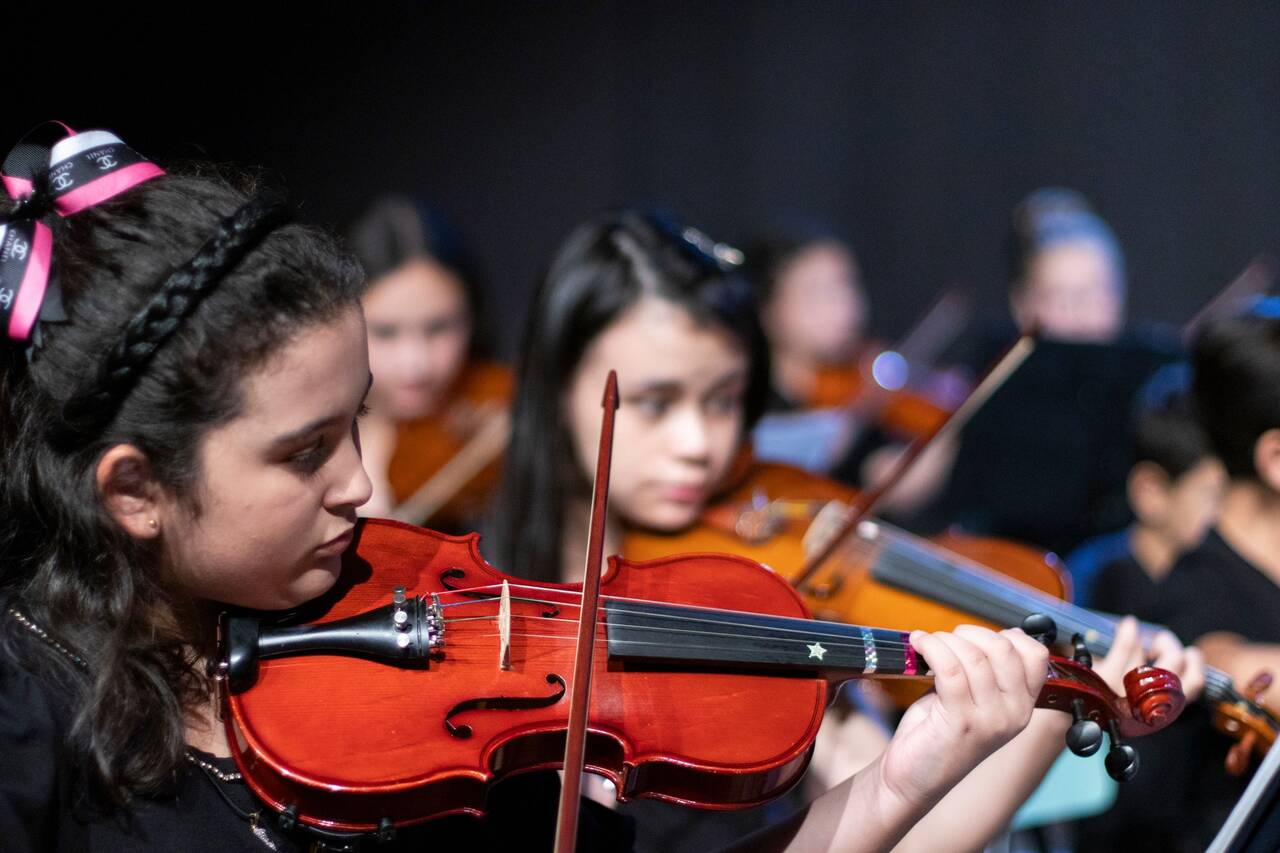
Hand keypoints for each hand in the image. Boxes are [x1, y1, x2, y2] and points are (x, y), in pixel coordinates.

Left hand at [878, 625, 1047, 812]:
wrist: (913, 777)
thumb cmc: (939, 732)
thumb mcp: (974, 699)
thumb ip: (989, 670)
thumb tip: (999, 633)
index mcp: (1023, 706)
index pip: (1036, 656)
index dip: (1006, 636)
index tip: (976, 638)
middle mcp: (1014, 714)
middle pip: (1004, 649)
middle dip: (970, 634)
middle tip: (946, 640)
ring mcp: (990, 720)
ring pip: (973, 656)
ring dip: (944, 640)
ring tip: (927, 644)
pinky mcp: (960, 722)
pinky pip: (950, 668)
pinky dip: (931, 647)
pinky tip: (919, 645)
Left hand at [1094, 616, 1204, 702]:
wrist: (1080, 719)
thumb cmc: (1113, 707)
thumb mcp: (1143, 697)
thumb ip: (1155, 675)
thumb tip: (1161, 645)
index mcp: (1166, 708)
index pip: (1194, 684)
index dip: (1195, 663)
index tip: (1188, 652)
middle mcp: (1152, 700)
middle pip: (1175, 662)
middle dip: (1170, 646)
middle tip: (1160, 641)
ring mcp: (1130, 688)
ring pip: (1148, 653)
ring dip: (1143, 640)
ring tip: (1142, 635)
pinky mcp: (1108, 678)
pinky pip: (1123, 648)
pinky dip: (1127, 632)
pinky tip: (1128, 624)